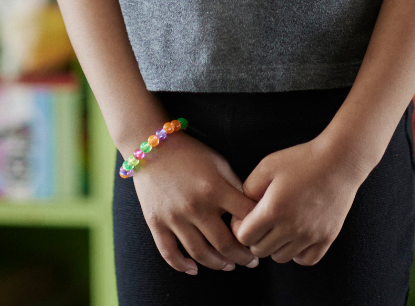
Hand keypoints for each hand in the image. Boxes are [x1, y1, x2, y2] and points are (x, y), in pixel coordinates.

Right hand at [130, 133, 259, 274]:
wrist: (150, 146)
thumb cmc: (190, 153)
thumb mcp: (219, 163)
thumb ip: (236, 187)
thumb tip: (253, 213)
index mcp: (214, 189)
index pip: (247, 219)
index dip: (260, 229)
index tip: (263, 235)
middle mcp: (195, 206)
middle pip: (225, 244)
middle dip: (244, 257)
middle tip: (252, 261)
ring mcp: (173, 216)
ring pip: (200, 253)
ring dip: (219, 264)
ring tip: (229, 265)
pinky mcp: (155, 221)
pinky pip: (168, 252)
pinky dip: (182, 265)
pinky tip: (194, 269)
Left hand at [233, 136, 369, 264]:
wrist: (338, 162)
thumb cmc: (300, 160)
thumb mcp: (266, 167)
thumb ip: (248, 190)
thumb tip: (240, 212)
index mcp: (273, 210)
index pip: (244, 237)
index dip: (238, 228)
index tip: (243, 218)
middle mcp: (292, 227)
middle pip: (260, 250)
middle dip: (254, 238)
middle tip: (258, 223)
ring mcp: (311, 235)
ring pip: (281, 257)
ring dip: (274, 246)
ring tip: (276, 228)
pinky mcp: (327, 238)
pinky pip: (306, 260)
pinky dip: (297, 254)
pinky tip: (294, 237)